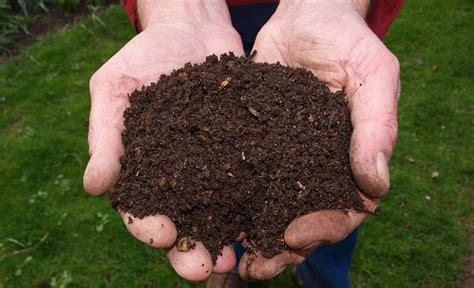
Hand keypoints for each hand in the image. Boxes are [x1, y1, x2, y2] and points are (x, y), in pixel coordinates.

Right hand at [83, 0, 243, 280]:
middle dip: (191, 250)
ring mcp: (214, 166)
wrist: (191, 28)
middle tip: (204, 268)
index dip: (148, 227)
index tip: (162, 235)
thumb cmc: (144, 56)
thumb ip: (105, 135)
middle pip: (183, 222)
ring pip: (219, 213)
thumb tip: (93, 187)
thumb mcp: (114, 87)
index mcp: (143, 169)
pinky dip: (258, 204)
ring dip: (226, 239)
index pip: (140, 208)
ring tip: (237, 258)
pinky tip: (268, 219)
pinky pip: (251, 182)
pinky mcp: (243, 152)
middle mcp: (179, 176)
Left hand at [239, 0, 399, 279]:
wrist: (305, 16)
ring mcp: (282, 158)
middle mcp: (315, 167)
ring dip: (249, 233)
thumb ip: (377, 126)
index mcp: (350, 161)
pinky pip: (239, 176)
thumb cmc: (347, 41)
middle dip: (280, 247)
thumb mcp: (373, 75)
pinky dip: (225, 198)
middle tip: (254, 267)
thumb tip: (376, 185)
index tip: (295, 236)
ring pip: (267, 206)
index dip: (323, 229)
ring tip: (225, 254)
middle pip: (301, 220)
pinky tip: (205, 214)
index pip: (344, 210)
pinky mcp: (252, 143)